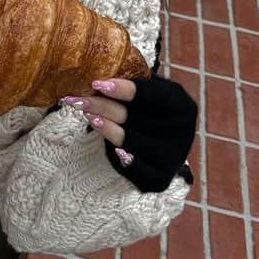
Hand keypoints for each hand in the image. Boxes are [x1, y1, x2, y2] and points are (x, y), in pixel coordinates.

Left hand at [61, 75, 197, 191]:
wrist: (160, 147)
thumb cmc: (148, 113)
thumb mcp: (146, 95)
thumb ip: (130, 86)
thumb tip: (97, 80)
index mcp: (182, 106)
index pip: (152, 95)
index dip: (125, 90)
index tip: (96, 83)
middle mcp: (182, 132)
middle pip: (134, 117)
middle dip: (102, 106)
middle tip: (76, 99)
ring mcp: (172, 157)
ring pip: (131, 141)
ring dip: (105, 128)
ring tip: (87, 116)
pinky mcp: (160, 178)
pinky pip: (138, 170)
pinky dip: (126, 160)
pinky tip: (114, 150)